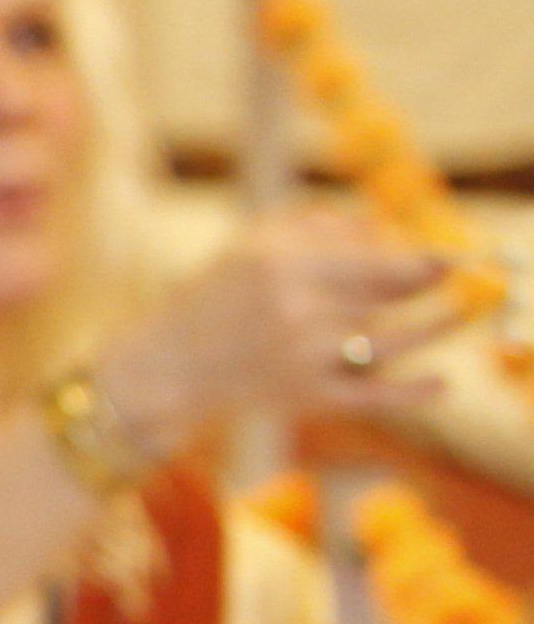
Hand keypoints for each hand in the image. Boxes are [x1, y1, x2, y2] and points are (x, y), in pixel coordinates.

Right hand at [100, 210, 472, 447]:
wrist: (164, 366)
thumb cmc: (212, 299)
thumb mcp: (251, 245)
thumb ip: (316, 226)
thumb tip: (384, 225)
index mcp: (281, 264)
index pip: (373, 257)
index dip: (421, 258)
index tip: (449, 257)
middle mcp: (296, 308)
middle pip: (389, 294)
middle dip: (428, 285)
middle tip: (460, 278)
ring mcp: (303, 357)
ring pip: (393, 341)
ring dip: (437, 328)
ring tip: (459, 316)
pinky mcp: (304, 398)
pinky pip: (372, 397)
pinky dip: (412, 393)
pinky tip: (443, 384)